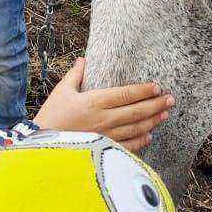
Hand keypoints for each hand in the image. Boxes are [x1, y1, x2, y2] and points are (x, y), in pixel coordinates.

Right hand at [34, 58, 173, 151]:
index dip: (144, 90)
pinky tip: (149, 135)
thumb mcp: (61, 92)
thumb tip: (83, 59)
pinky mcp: (104, 151)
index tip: (157, 87)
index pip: (126, 94)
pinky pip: (128, 146)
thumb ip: (75, 75)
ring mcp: (106, 137)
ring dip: (152, 121)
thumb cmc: (49, 117)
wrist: (40, 147)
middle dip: (156, 104)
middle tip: (171, 99)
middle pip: (136, 111)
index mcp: (94, 101)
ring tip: (164, 114)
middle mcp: (103, 119)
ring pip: (136, 129)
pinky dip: (141, 141)